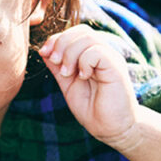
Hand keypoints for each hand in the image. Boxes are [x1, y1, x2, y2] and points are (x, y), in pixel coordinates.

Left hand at [38, 26, 138, 148]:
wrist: (111, 129)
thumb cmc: (92, 108)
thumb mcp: (68, 85)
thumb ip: (58, 68)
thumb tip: (44, 51)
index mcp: (92, 55)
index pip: (76, 32)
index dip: (57, 38)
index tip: (44, 53)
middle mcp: (103, 53)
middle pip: (81, 31)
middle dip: (62, 43)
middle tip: (56, 63)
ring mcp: (111, 59)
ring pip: (88, 38)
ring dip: (70, 54)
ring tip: (68, 73)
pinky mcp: (116, 68)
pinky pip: (97, 52)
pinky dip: (84, 62)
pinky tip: (84, 77)